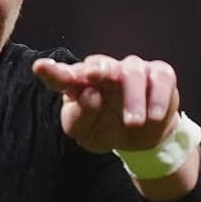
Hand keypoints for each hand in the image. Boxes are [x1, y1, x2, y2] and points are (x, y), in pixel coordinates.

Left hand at [32, 54, 179, 152]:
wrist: (139, 138)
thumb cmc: (104, 129)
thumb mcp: (84, 133)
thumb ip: (80, 117)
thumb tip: (90, 94)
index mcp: (78, 83)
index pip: (61, 76)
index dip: (51, 71)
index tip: (39, 67)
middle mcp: (103, 72)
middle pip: (99, 63)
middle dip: (97, 68)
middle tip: (94, 76)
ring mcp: (131, 70)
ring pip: (132, 71)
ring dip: (133, 98)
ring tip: (133, 122)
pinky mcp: (158, 74)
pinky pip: (160, 77)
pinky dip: (158, 96)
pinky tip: (154, 115)